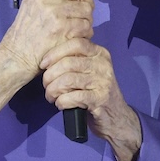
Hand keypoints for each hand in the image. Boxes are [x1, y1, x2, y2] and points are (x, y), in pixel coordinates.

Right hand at [0, 0, 95, 82]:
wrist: (17, 56)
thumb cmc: (27, 32)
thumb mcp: (32, 3)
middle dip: (87, 1)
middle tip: (83, 13)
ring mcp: (54, 12)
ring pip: (87, 8)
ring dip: (87, 19)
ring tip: (79, 27)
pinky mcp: (62, 28)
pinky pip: (86, 25)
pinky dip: (86, 32)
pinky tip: (78, 37)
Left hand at [41, 39, 141, 160]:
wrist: (116, 117)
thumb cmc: (96, 92)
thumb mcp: (89, 71)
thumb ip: (75, 60)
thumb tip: (48, 58)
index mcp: (99, 53)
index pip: (75, 43)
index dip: (55, 52)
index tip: (43, 64)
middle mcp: (103, 64)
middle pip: (68, 63)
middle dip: (50, 75)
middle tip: (46, 86)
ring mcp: (103, 82)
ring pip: (68, 80)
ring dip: (53, 90)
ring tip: (51, 97)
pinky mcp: (100, 99)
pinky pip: (73, 97)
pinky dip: (61, 101)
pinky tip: (60, 104)